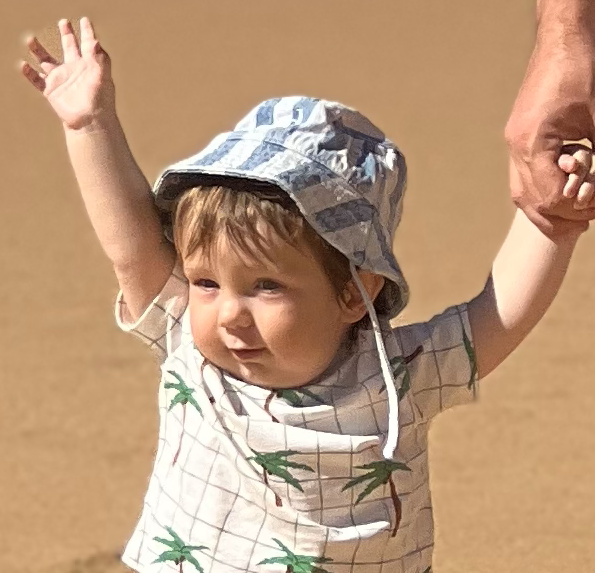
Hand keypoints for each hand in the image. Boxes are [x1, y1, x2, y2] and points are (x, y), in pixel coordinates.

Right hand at [20, 18, 114, 129]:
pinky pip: (37, 80)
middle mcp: (74, 70)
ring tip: (30, 39)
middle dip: (67, 35)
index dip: (87, 32)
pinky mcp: (51, 91)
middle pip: (69, 48)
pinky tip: (24, 65)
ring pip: (47, 61)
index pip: (88, 45)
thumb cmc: (100, 102)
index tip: (85, 20)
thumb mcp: (103, 78)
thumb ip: (100, 59)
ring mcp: (62, 80)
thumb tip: (95, 42)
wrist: (90, 122)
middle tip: (64, 22)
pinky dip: (29, 73)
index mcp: (89, 66)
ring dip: (38, 50)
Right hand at [505, 36, 594, 235]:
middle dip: (559, 215)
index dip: (576, 209)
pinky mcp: (519, 134)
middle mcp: (516, 146)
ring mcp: (514, 140)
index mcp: (532, 143)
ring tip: (574, 210)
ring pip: (522, 191)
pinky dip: (541, 188)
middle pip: (529, 201)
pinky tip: (562, 187)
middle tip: (586, 219)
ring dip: (547, 205)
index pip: (549, 197)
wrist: (564, 36)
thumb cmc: (583, 70)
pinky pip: (523, 174)